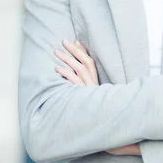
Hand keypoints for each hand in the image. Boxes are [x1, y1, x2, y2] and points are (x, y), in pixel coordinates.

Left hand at [55, 40, 140, 156]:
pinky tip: (57, 69)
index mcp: (96, 79)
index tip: (74, 41)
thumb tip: (80, 69)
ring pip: (78, 70)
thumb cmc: (97, 106)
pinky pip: (73, 83)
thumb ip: (86, 78)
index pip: (90, 61)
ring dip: (67, 60)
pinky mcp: (83, 96)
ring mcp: (88, 88)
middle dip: (74, 51)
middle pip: (84, 62)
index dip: (82, 50)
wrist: (105, 121)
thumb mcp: (92, 90)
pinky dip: (66, 75)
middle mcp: (93, 82)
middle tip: (63, 41)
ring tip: (56, 52)